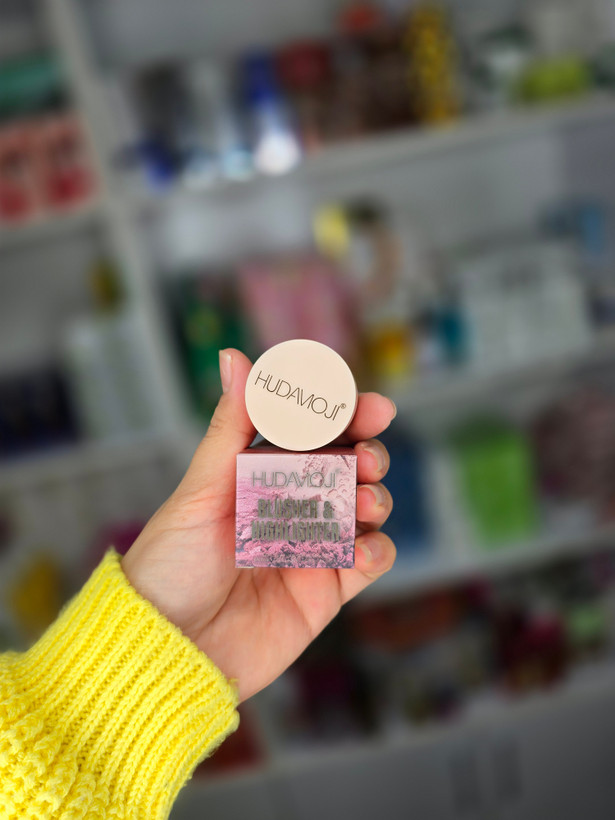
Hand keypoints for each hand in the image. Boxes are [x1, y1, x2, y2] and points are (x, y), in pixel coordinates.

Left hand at [122, 349, 396, 700]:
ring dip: (375, 497)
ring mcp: (311, 545)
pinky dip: (375, 549)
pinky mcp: (327, 589)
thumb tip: (234, 356)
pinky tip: (357, 551)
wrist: (170, 652)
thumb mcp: (200, 491)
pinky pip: (370, 560)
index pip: (310, 433)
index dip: (344, 416)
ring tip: (362, 503)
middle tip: (366, 460)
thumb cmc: (170, 566)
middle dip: (366, 454)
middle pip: (346, 465)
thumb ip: (230, 427)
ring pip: (366, 506)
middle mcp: (288, 505)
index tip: (371, 407)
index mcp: (257, 475)